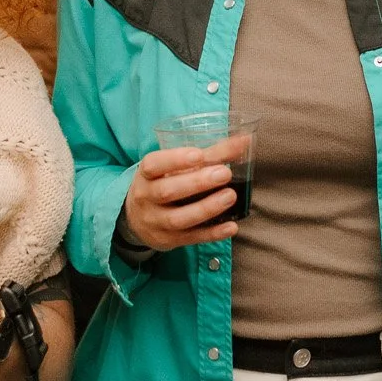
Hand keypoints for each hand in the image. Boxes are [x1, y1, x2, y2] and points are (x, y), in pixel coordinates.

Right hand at [123, 142, 244, 250]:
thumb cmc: (163, 183)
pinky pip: (191, 238)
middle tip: (224, 173)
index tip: (199, 155)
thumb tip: (245, 140)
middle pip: (168, 191)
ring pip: (179, 218)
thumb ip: (211, 154)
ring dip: (206, 208)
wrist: (136, 219)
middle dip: (197, 183)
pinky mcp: (168, 240)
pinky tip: (231, 226)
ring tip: (230, 196)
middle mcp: (146, 198)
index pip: (153, 165)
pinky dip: (212, 233)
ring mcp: (155, 222)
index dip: (174, 160)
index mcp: (146, 174)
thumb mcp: (176, 167)